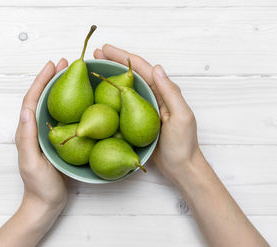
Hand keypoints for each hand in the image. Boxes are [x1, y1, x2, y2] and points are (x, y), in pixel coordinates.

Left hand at [15, 59, 68, 210]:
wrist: (45, 204)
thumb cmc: (40, 186)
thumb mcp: (32, 163)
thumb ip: (28, 138)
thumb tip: (27, 110)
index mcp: (27, 132)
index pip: (32, 101)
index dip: (41, 81)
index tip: (52, 66)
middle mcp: (35, 129)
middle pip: (42, 98)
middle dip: (51, 79)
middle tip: (65, 64)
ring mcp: (46, 135)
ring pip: (52, 105)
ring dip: (60, 88)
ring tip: (72, 75)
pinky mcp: (56, 140)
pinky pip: (61, 117)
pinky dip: (68, 104)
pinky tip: (79, 101)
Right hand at [94, 45, 201, 182]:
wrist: (180, 167)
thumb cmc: (183, 145)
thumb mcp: (181, 117)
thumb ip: (170, 93)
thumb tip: (157, 68)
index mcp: (163, 92)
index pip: (141, 68)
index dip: (123, 56)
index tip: (105, 49)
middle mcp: (153, 97)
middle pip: (131, 74)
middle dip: (113, 62)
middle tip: (95, 54)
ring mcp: (143, 109)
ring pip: (125, 87)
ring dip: (110, 76)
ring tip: (94, 68)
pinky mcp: (136, 121)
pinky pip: (122, 104)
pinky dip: (111, 96)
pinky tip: (99, 96)